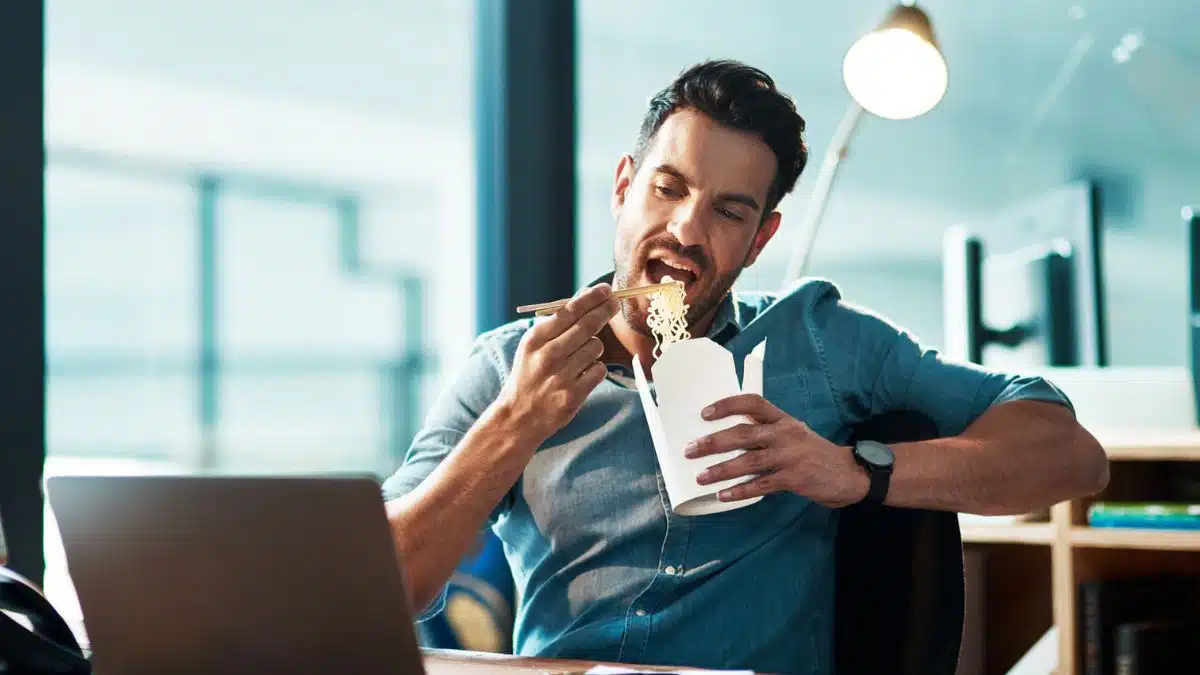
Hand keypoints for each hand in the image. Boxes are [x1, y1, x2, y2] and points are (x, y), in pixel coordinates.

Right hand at [495, 283, 619, 444]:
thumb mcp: (532, 346)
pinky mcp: (573, 395)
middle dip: (605, 310)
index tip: (606, 290)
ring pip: (596, 347)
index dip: (591, 298)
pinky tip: (583, 374)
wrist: (518, 416)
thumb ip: (556, 324)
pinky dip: (595, 369)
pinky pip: (599, 370)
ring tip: (580, 356)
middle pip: (587, 325)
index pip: (569, 311)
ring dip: (595, 348)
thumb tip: (585, 297)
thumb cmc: (529, 375)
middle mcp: (547, 355)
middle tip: (615, 303)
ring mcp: (561, 376)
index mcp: (535, 339)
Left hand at [683, 393, 868, 507]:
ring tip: (700, 477)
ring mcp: (791, 456)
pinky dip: (740, 491)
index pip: (753, 402)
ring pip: (749, 461)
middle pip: (744, 433)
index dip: (727, 405)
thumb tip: (728, 435)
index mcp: (783, 419)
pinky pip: (761, 485)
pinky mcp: (795, 479)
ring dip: (721, 470)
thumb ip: (767, 430)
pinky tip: (724, 495)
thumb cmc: (813, 453)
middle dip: (714, 442)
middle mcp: (785, 434)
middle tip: (690, 449)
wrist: (850, 474)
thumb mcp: (794, 433)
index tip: (704, 414)